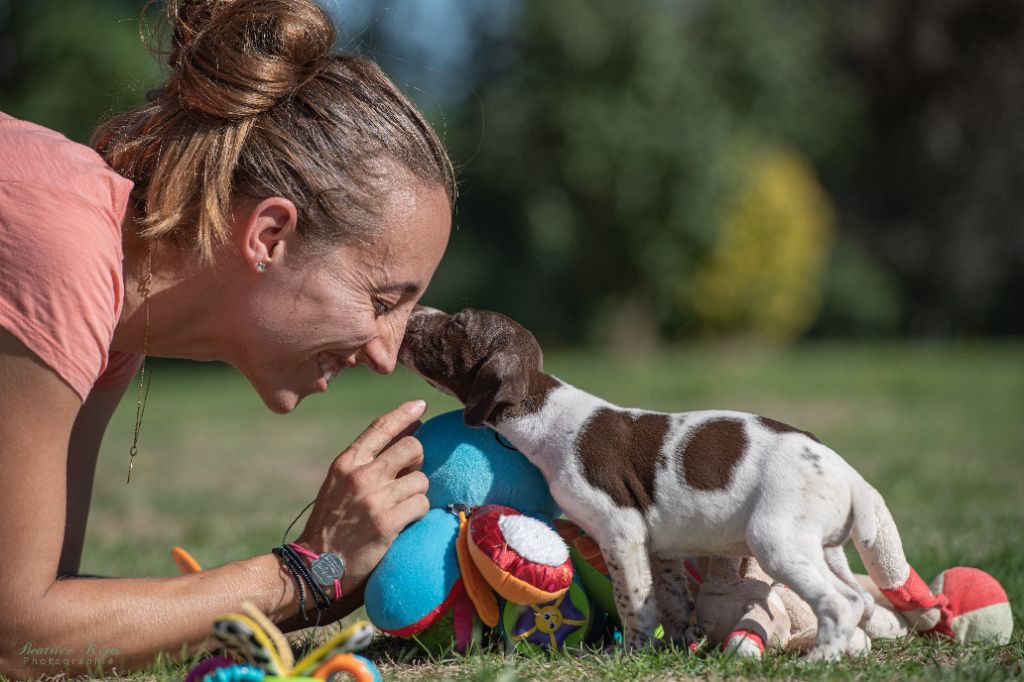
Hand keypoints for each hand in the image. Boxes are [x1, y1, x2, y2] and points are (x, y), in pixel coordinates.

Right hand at [295, 400, 429, 591]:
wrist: (315, 565)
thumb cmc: (332, 522)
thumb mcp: (338, 483)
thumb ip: (366, 462)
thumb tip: (405, 435)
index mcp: (346, 462)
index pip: (380, 428)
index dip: (403, 414)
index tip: (420, 405)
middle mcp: (360, 476)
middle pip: (412, 448)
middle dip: (418, 460)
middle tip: (408, 476)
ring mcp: (374, 498)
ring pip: (420, 480)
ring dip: (416, 493)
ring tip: (400, 507)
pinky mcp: (387, 523)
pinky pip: (421, 504)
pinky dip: (418, 512)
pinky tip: (404, 521)